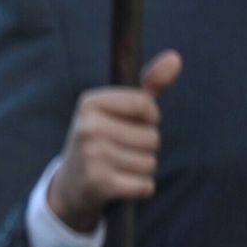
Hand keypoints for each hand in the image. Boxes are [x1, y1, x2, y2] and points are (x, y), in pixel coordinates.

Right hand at [47, 50, 182, 232]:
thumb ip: (149, 85)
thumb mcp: (119, 110)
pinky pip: (145, 185)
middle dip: (144, 148)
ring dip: (141, 169)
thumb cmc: (102, 140)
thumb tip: (175, 58)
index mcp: (89, 103)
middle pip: (151, 136)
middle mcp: (86, 127)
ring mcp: (91, 155)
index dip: (149, 118)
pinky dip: (139, 188)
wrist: (71, 185)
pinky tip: (120, 185)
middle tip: (118, 151)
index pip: (145, 104)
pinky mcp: (98, 183)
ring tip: (118, 168)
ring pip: (150, 162)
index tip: (131, 124)